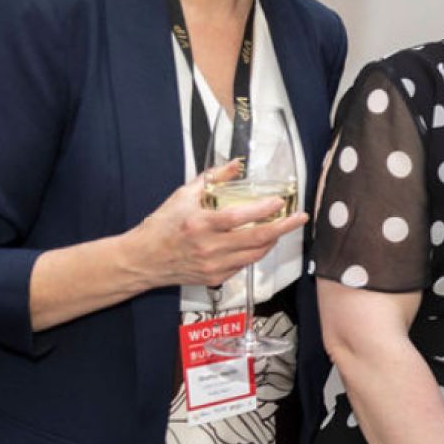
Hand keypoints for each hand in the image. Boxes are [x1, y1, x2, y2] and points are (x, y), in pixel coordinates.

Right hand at [127, 162, 307, 288]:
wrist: (143, 260)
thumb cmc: (161, 226)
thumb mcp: (183, 196)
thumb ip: (212, 179)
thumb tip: (235, 165)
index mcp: (201, 224)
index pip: (239, 217)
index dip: (263, 210)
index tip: (281, 202)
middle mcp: (209, 247)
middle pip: (257, 239)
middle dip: (283, 227)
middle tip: (300, 218)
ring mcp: (214, 265)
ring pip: (255, 255)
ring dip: (273, 240)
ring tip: (283, 227)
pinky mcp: (215, 277)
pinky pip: (244, 265)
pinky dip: (256, 252)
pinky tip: (260, 241)